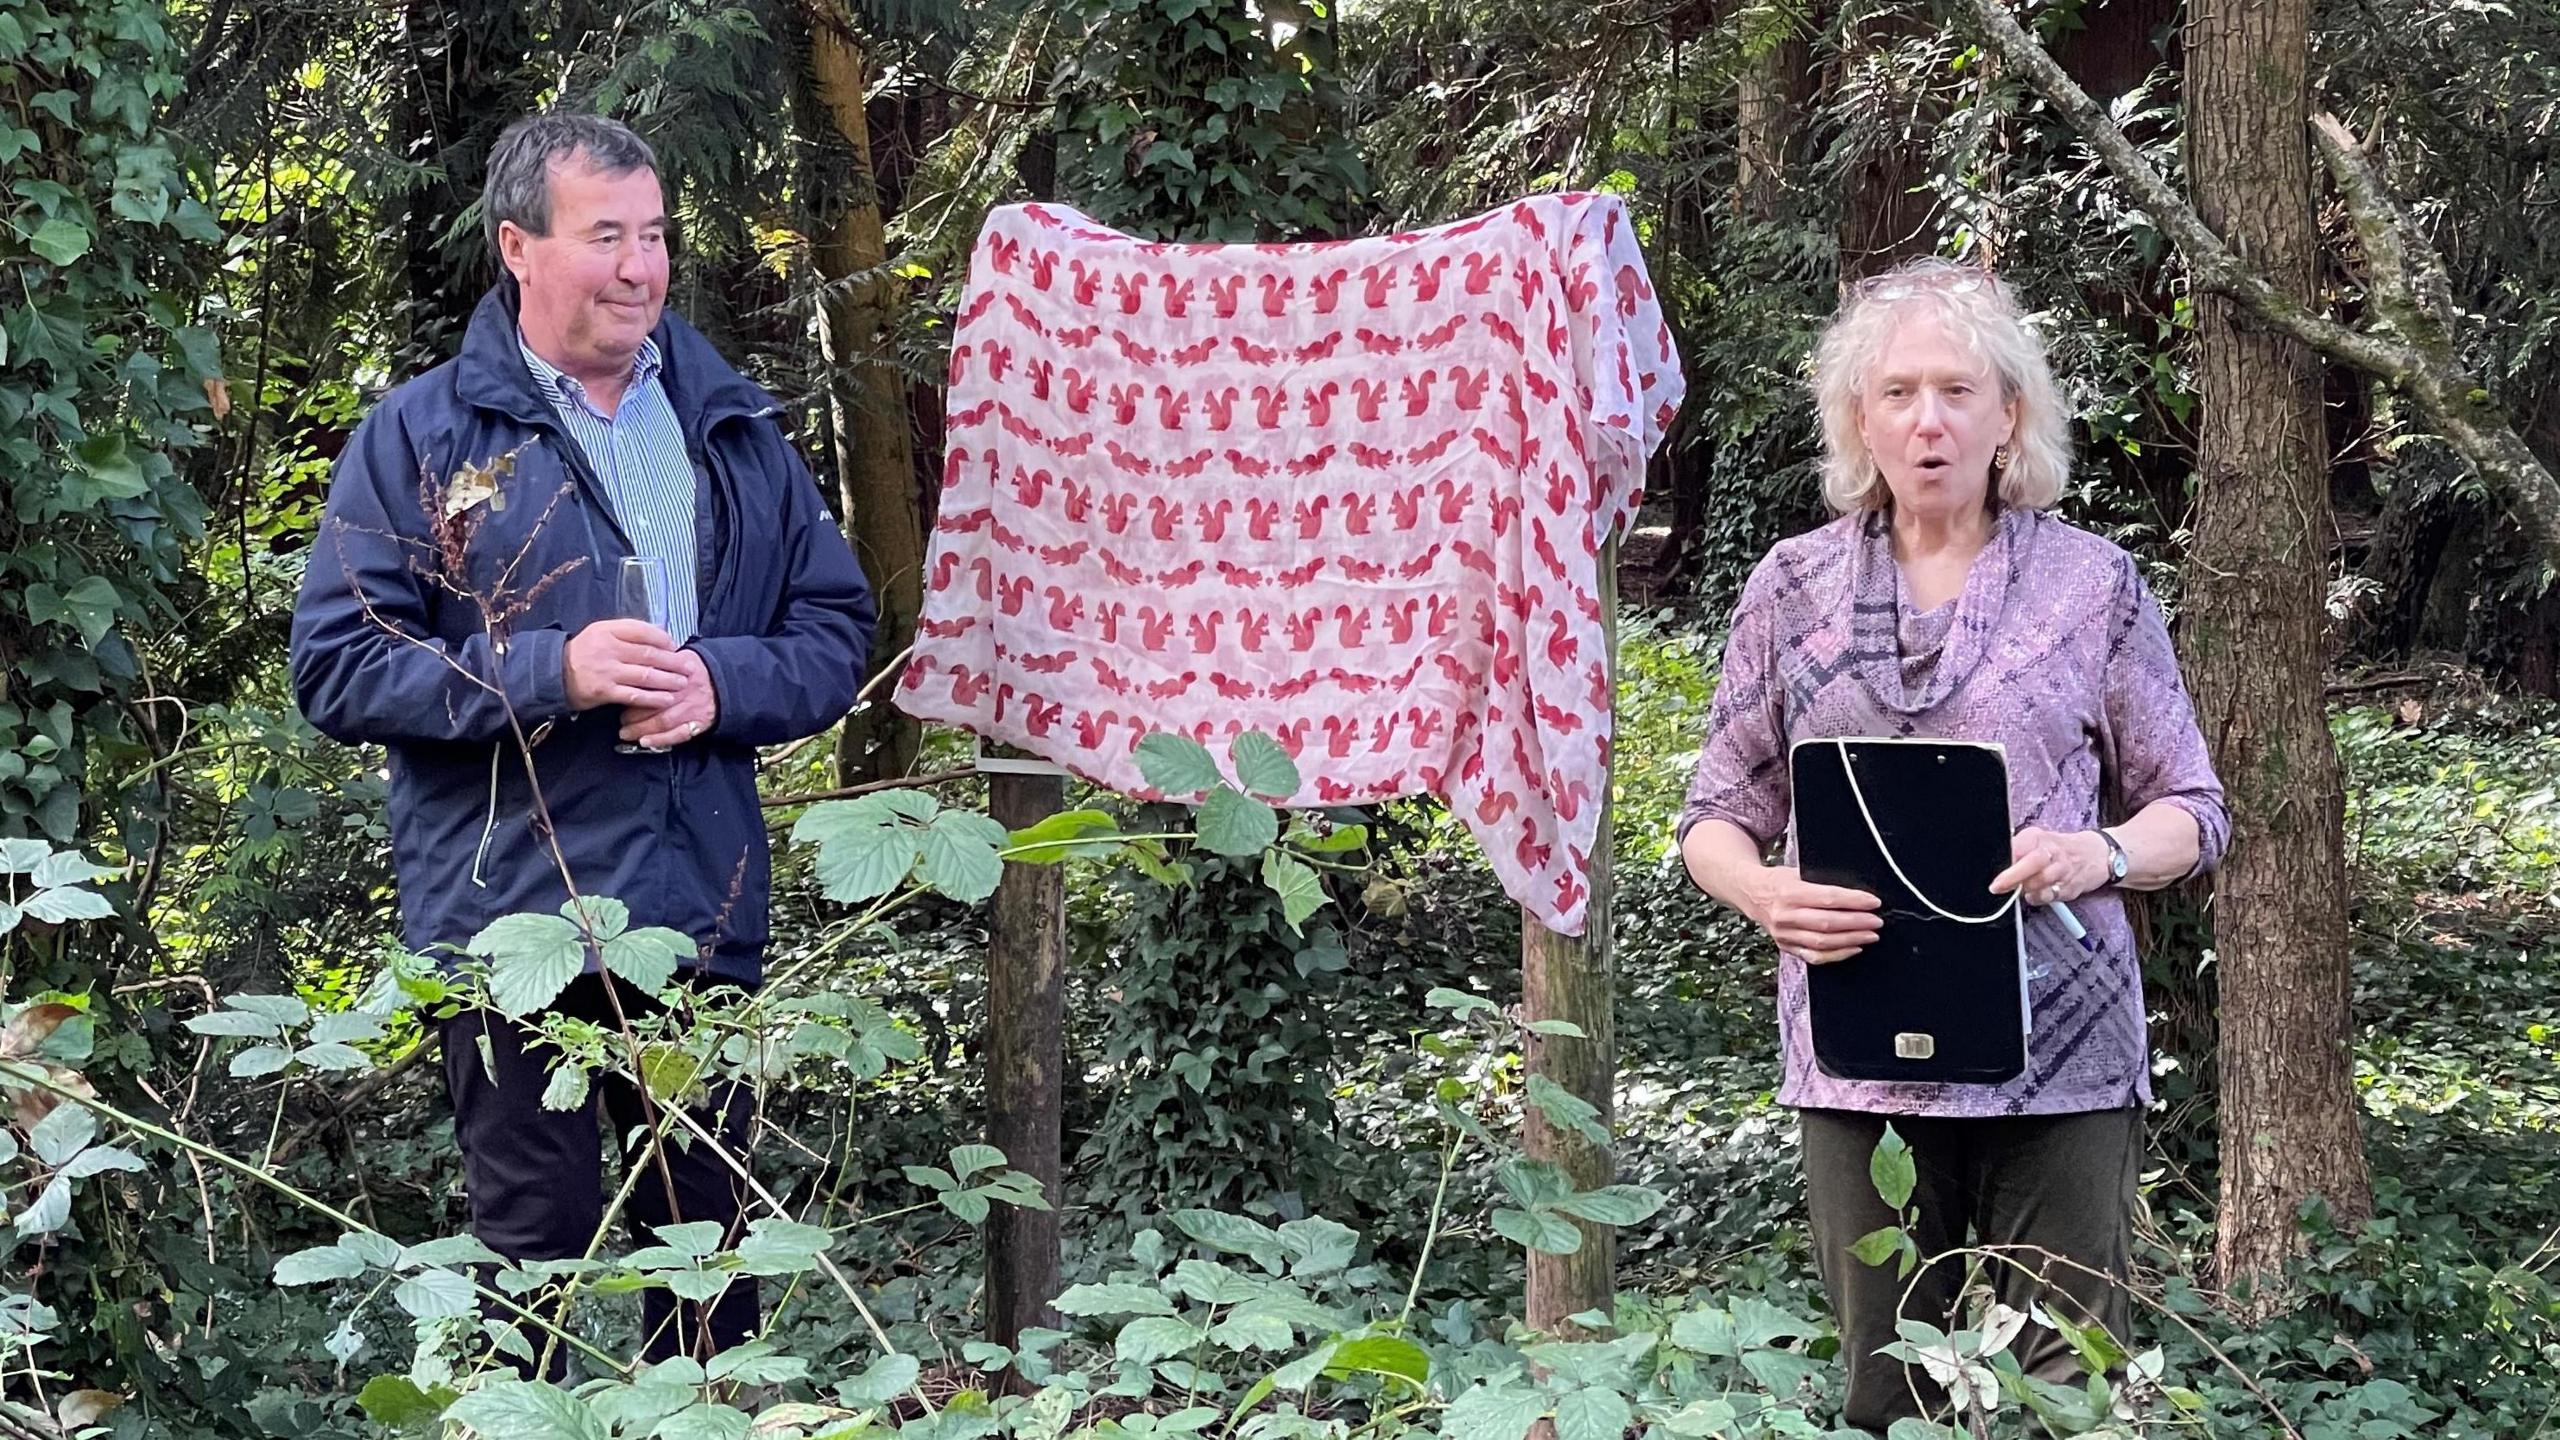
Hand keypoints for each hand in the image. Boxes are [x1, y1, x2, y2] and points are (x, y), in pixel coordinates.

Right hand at [563, 619, 685, 711]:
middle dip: (672, 661)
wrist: (554, 673)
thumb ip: (627, 631)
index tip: (675, 646)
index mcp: (607, 630)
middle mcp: (608, 649)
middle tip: (689, 666)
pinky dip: (653, 698)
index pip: (642, 631)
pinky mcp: (604, 691)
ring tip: (682, 683)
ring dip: (667, 680)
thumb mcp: (600, 632)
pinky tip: (667, 700)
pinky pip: (634, 695)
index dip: (663, 638)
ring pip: (645, 675)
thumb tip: (660, 632)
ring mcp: (606, 671)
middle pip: (648, 654)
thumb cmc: (584, 652)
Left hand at [618, 647, 718, 749]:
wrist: (724, 684)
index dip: (633, 691)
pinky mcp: (698, 723)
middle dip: (632, 714)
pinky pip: (678, 734)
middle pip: (654, 704)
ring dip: (641, 729)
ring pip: (662, 721)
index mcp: (678, 672)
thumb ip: (660, 659)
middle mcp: (684, 691)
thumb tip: (633, 658)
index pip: (651, 681)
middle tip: (620, 719)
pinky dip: (661, 740)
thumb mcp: (680, 656)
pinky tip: (646, 741)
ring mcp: (691, 709)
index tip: (620, 696)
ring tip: (625, 732)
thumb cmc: (697, 671)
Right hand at [1742, 866, 1881, 964]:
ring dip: (1851, 940)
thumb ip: (1821, 882)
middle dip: (1857, 923)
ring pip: (1822, 943)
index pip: (1828, 898)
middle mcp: (1785, 915)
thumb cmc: (1779, 880)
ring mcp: (1784, 934)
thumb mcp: (1797, 872)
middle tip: (1876, 921)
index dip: (1854, 901)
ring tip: (1870, 935)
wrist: (1751, 893)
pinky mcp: (1786, 946)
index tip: (1873, 902)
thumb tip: (1856, 893)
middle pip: (1827, 923)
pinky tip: (1853, 949)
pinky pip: (1814, 957)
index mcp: (1789, 892)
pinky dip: (1836, 955)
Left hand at [1990, 826, 2108, 908]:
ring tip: (2019, 890)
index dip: (2007, 858)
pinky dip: (2039, 898)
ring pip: (2042, 882)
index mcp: (2038, 837)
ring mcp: (2064, 870)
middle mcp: (2052, 852)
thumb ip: (2016, 850)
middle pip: (2033, 862)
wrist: (2094, 854)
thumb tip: (1995, 863)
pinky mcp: (2071, 887)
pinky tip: (2036, 895)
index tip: (1994, 871)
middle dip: (2013, 876)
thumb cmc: (2057, 849)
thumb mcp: (2035, 841)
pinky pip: (2051, 896)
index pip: (2019, 845)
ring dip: (2027, 889)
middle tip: (1997, 886)